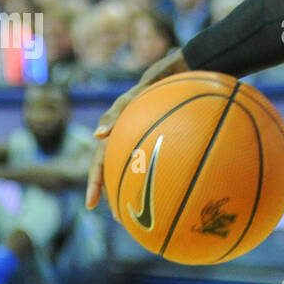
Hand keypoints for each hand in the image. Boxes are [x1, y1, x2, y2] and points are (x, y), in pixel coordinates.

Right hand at [85, 48, 187, 212]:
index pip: (101, 159)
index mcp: (119, 127)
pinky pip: (163, 160)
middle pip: (118, 168)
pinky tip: (176, 190)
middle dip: (115, 193)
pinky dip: (166, 175)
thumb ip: (119, 110)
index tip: (91, 205)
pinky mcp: (168, 137)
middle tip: (119, 217)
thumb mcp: (141, 89)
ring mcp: (149, 137)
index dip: (95, 182)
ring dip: (136, 188)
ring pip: (139, 167)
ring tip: (144, 211)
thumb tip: (98, 136)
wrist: (192, 66)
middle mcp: (131, 135)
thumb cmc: (165, 75)